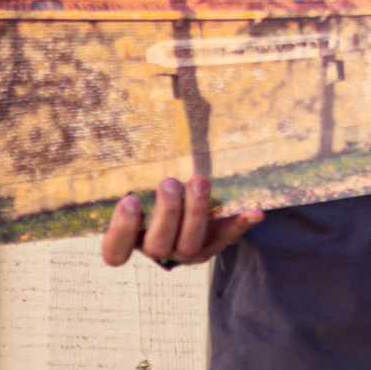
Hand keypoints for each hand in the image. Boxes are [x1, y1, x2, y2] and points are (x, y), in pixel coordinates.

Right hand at [100, 174, 262, 270]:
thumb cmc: (150, 187)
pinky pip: (228, 238)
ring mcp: (186, 251)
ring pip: (190, 244)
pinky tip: (254, 210)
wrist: (186, 204)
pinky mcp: (214, 245)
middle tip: (169, 182)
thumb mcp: (136, 179)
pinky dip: (240, 223)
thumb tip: (116, 116)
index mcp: (131, 240)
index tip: (128, 200)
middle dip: (166, 213)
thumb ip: (130, 167)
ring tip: (199, 180)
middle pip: (159, 245)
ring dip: (196, 212)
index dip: (121, 231)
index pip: (115, 253)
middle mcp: (157, 250)